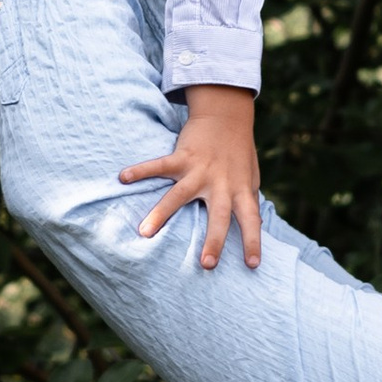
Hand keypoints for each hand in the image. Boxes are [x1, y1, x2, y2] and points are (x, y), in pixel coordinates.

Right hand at [121, 82, 262, 271]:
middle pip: (218, 216)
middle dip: (213, 240)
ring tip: (144, 233)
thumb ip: (249, 201)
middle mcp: (222, 183)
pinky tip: (123, 177)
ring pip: (179, 196)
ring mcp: (200, 170)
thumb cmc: (240, 152)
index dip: (253, 241)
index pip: (250, 220)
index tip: (252, 265)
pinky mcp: (182, 157)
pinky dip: (140, 171)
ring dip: (161, 214)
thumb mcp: (251, 178)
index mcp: (241, 190)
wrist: (227, 115)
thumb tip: (258, 228)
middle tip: (207, 265)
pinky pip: (159, 165)